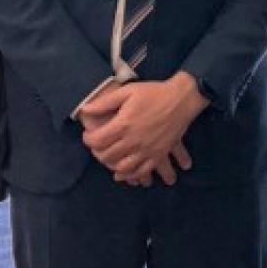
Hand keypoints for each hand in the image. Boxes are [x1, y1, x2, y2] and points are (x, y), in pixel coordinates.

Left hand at [80, 74, 205, 185]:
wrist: (181, 99)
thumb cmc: (154, 93)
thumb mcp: (128, 91)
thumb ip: (105, 102)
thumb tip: (85, 109)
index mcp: (123, 124)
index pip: (97, 140)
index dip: (88, 140)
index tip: (88, 135)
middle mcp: (133, 141)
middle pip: (107, 156)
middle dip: (98, 153)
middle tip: (97, 147)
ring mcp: (146, 150)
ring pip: (122, 167)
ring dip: (111, 166)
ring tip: (108, 159)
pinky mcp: (158, 155)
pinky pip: (142, 171)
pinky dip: (130, 176)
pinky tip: (123, 174)